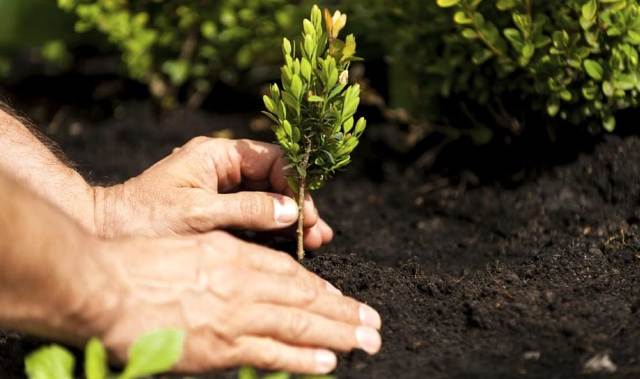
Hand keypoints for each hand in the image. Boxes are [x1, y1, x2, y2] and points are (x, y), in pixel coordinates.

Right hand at [92, 231, 381, 373]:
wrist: (104, 287)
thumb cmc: (137, 263)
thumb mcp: (188, 245)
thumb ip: (222, 261)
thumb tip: (245, 275)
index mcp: (233, 253)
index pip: (289, 272)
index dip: (318, 288)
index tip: (340, 299)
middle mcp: (243, 282)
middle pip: (305, 298)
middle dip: (343, 312)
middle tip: (373, 323)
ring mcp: (235, 315)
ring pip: (299, 324)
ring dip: (337, 334)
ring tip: (366, 342)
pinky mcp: (221, 347)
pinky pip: (272, 353)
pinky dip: (302, 358)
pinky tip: (327, 362)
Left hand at [93, 138, 331, 249]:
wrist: (106, 233)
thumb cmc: (145, 219)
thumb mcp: (199, 213)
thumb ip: (248, 210)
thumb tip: (292, 210)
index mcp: (217, 154)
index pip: (271, 159)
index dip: (294, 184)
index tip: (306, 212)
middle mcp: (222, 168)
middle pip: (274, 180)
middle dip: (297, 205)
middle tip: (318, 232)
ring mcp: (221, 190)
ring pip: (267, 199)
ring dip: (290, 219)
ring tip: (315, 241)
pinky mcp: (218, 212)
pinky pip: (253, 216)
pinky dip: (273, 230)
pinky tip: (292, 244)